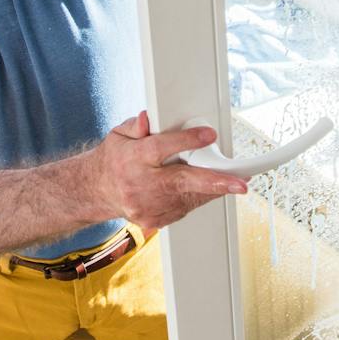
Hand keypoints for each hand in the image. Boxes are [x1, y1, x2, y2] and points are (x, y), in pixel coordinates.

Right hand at [91, 111, 248, 231]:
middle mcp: (140, 185)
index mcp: (132, 159)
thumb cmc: (115, 159)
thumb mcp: (119, 134)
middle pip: (181, 181)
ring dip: (212, 188)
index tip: (209, 136)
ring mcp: (147, 206)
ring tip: (230, 181)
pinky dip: (196, 197)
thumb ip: (135, 126)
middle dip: (214, 182)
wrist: (98, 191)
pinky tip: (199, 188)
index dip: (187, 141)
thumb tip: (147, 119)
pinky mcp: (154, 220)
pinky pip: (184, 208)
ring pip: (188, 197)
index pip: (161, 148)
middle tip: (239, 183)